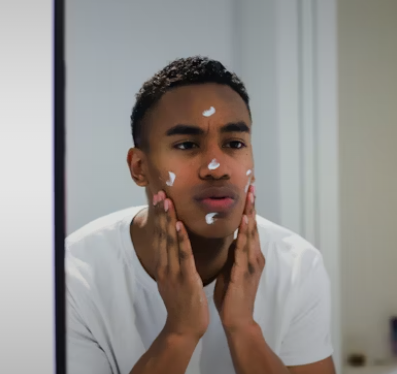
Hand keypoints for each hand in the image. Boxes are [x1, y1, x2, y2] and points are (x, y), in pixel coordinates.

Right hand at [153, 191, 209, 339]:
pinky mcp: (185, 278)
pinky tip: (179, 225)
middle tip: (160, 192)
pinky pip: (183, 256)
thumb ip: (174, 262)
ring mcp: (173, 272)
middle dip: (161, 213)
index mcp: (164, 265)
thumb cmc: (183, 303)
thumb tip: (176, 248)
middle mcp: (165, 266)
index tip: (160, 199)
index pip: (160, 236)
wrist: (184, 328)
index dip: (160, 217)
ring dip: (168, 220)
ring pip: (169, 241)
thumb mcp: (175, 280)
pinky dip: (180, 239)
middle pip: (161, 235)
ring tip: (166, 201)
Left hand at [214, 185, 264, 330]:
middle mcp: (254, 255)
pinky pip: (244, 249)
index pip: (249, 226)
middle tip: (252, 184)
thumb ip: (233, 252)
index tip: (246, 190)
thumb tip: (231, 237)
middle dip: (252, 204)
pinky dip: (246, 233)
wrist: (237, 319)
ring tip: (250, 195)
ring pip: (252, 233)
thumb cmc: (232, 294)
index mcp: (249, 254)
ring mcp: (252, 263)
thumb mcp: (231, 267)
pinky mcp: (245, 271)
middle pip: (253, 225)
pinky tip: (245, 220)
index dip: (248, 208)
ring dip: (251, 212)